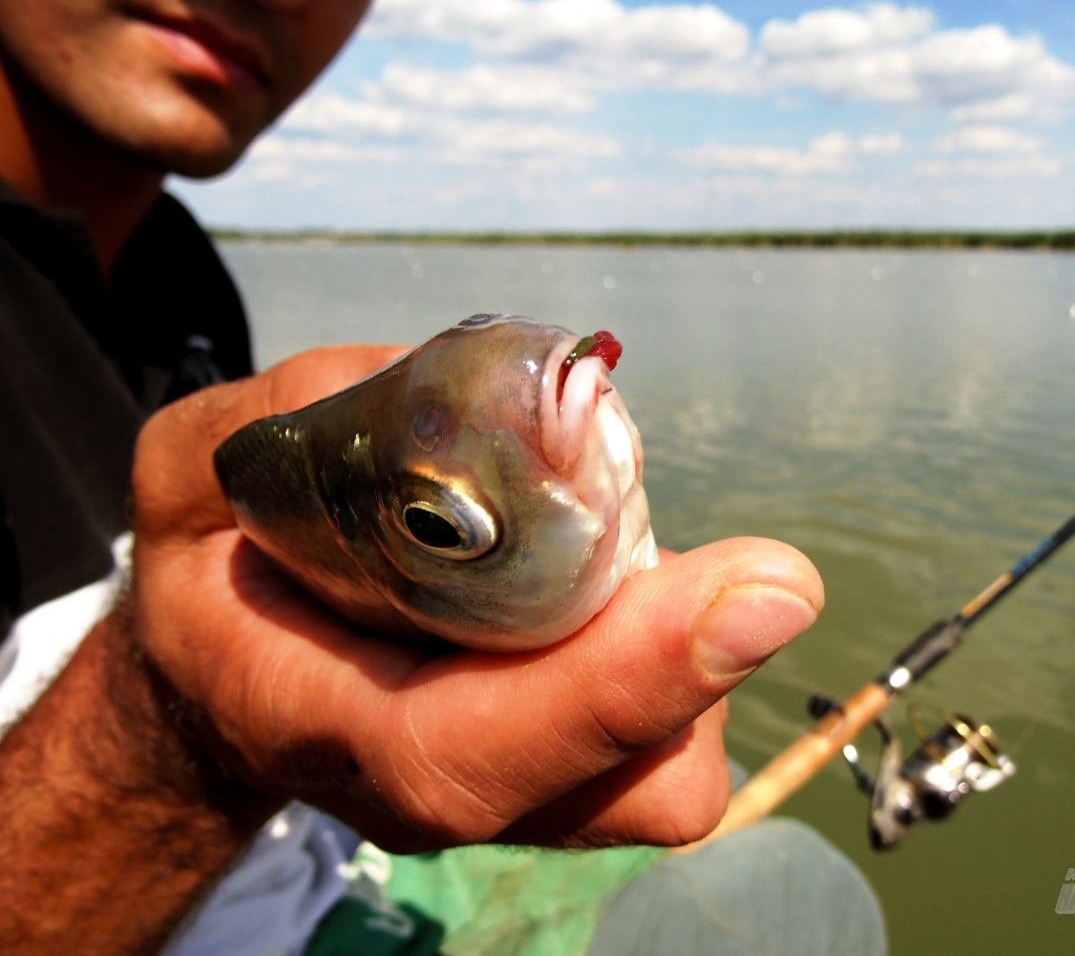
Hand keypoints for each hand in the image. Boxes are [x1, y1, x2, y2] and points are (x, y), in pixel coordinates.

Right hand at [129, 345, 824, 851]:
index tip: (766, 587)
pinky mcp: (563, 782)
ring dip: (691, 652)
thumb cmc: (215, 569)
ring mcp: (505, 798)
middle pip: (623, 777)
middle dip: (697, 654)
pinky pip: (669, 750)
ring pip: (667, 772)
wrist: (229, 680)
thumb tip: (493, 392)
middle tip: (717, 555)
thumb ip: (292, 415)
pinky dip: (682, 662)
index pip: (474, 746)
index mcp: (320, 720)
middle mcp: (426, 790)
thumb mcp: (193, 470)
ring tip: (616, 559)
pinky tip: (620, 593)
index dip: (621, 676)